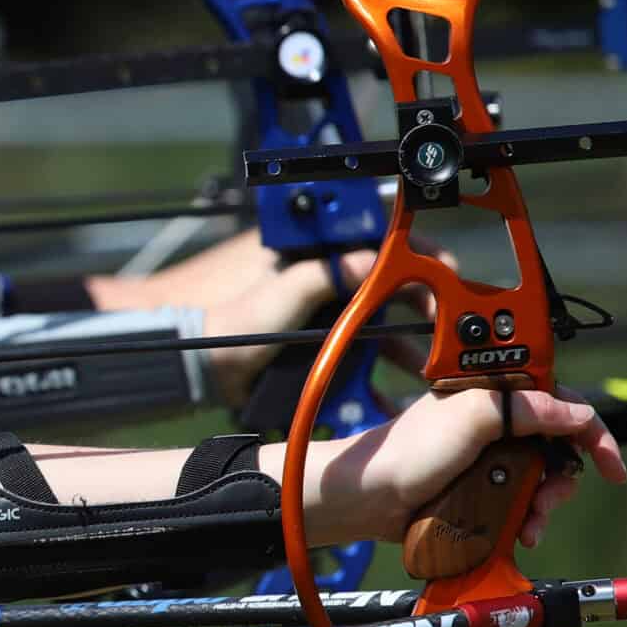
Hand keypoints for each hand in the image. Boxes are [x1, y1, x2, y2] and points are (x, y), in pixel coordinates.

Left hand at [105, 230, 450, 404]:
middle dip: (416, 304)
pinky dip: (371, 362)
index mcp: (303, 245)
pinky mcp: (306, 339)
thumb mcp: (279, 296)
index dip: (411, 254)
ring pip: (370, 317)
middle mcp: (312, 271)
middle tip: (446, 327)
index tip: (443, 273)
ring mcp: (311, 306)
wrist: (180, 364)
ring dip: (399, 340)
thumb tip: (375, 261)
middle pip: (380, 281)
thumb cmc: (215, 321)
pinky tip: (392, 389)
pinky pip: (349, 344)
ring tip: (427, 367)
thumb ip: (327, 275)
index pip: (371, 237)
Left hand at [318, 386, 624, 547]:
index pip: (559, 403)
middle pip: (557, 448)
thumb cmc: (411, 451)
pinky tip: (520, 532)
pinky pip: (519, 501)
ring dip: (544, 504)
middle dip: (562, 478)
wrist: (369, 498)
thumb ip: (525, 408)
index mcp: (493, 394)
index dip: (590, 432)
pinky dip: (527, 518)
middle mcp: (494, 422)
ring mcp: (487, 456)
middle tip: (547, 499)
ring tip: (528, 523)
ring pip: (541, 479)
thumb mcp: (473, 418)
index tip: (612, 468)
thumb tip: (577, 412)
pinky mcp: (480, 486)